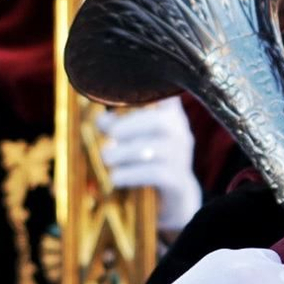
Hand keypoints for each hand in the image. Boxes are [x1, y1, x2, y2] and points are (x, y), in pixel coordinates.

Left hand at [97, 98, 202, 234]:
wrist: (176, 195)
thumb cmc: (151, 160)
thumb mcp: (136, 140)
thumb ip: (118, 127)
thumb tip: (100, 121)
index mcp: (171, 117)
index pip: (168, 95)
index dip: (152, 88)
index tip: (128, 91)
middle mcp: (181, 134)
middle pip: (161, 122)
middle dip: (132, 125)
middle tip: (110, 134)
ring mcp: (182, 158)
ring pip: (157, 150)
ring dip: (126, 152)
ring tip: (106, 157)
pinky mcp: (178, 181)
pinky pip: (155, 174)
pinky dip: (132, 174)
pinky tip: (115, 177)